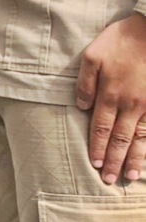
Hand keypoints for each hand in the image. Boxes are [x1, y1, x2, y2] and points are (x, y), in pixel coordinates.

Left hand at [75, 14, 145, 183]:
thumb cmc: (120, 40)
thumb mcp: (92, 56)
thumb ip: (84, 83)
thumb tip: (80, 106)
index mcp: (109, 94)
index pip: (100, 128)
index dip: (96, 147)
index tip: (94, 164)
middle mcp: (130, 104)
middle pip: (120, 139)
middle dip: (113, 161)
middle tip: (109, 181)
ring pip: (141, 138)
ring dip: (136, 159)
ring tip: (130, 177)